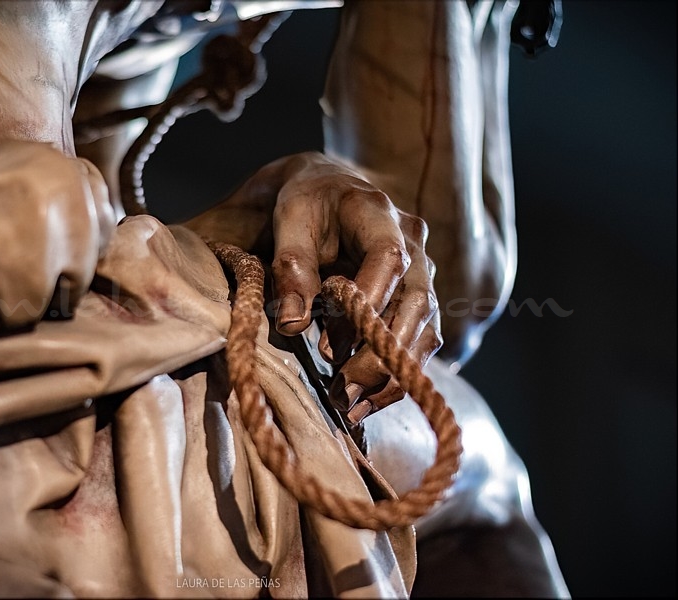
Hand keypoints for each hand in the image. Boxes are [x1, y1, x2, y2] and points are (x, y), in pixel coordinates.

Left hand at [186, 152, 441, 422]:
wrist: (332, 191)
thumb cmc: (308, 206)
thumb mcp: (291, 224)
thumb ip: (291, 268)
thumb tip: (293, 325)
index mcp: (379, 215)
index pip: (388, 259)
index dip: (367, 303)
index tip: (332, 345)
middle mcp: (414, 245)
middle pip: (415, 303)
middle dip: (382, 353)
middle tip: (345, 390)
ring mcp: (423, 274)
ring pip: (425, 329)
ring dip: (394, 373)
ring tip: (354, 406)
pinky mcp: (419, 300)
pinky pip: (421, 341)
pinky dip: (398, 373)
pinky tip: (369, 400)